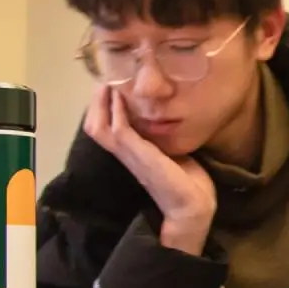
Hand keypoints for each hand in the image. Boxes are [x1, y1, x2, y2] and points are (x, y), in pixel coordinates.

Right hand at [82, 84, 216, 253]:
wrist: (193, 206)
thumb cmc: (187, 182)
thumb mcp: (173, 154)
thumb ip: (165, 139)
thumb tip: (172, 118)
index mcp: (132, 154)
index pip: (105, 129)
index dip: (103, 109)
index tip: (109, 86)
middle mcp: (126, 154)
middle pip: (95, 127)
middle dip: (96, 103)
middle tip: (104, 81)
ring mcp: (130, 156)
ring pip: (100, 128)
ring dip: (101, 104)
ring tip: (107, 84)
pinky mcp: (140, 157)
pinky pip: (119, 131)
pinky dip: (116, 113)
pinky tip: (120, 98)